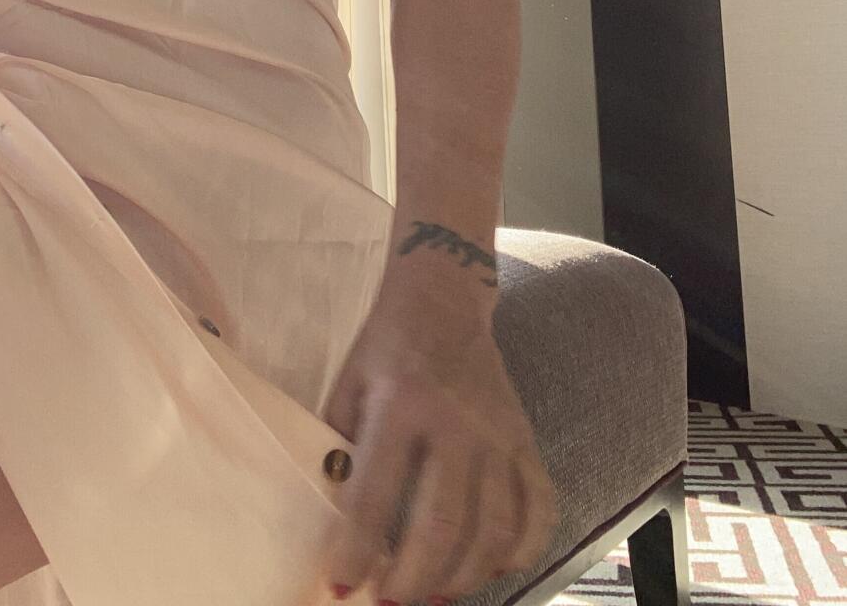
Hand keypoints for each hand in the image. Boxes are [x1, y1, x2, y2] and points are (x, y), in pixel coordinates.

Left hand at [320, 291, 558, 602]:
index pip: (376, 492)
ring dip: (464, 576)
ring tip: (435, 593)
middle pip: (443, 523)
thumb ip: (341, 444)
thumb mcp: (350, 382)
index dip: (357, 548)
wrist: (442, 299)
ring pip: (493, 527)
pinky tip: (493, 566)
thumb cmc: (386, 345)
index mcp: (400, 404)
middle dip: (414, 578)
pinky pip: (538, 507)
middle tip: (391, 602)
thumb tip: (337, 516)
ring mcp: (498, 433)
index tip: (343, 584)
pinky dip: (521, 549)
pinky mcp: (525, 439)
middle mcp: (455, 422)